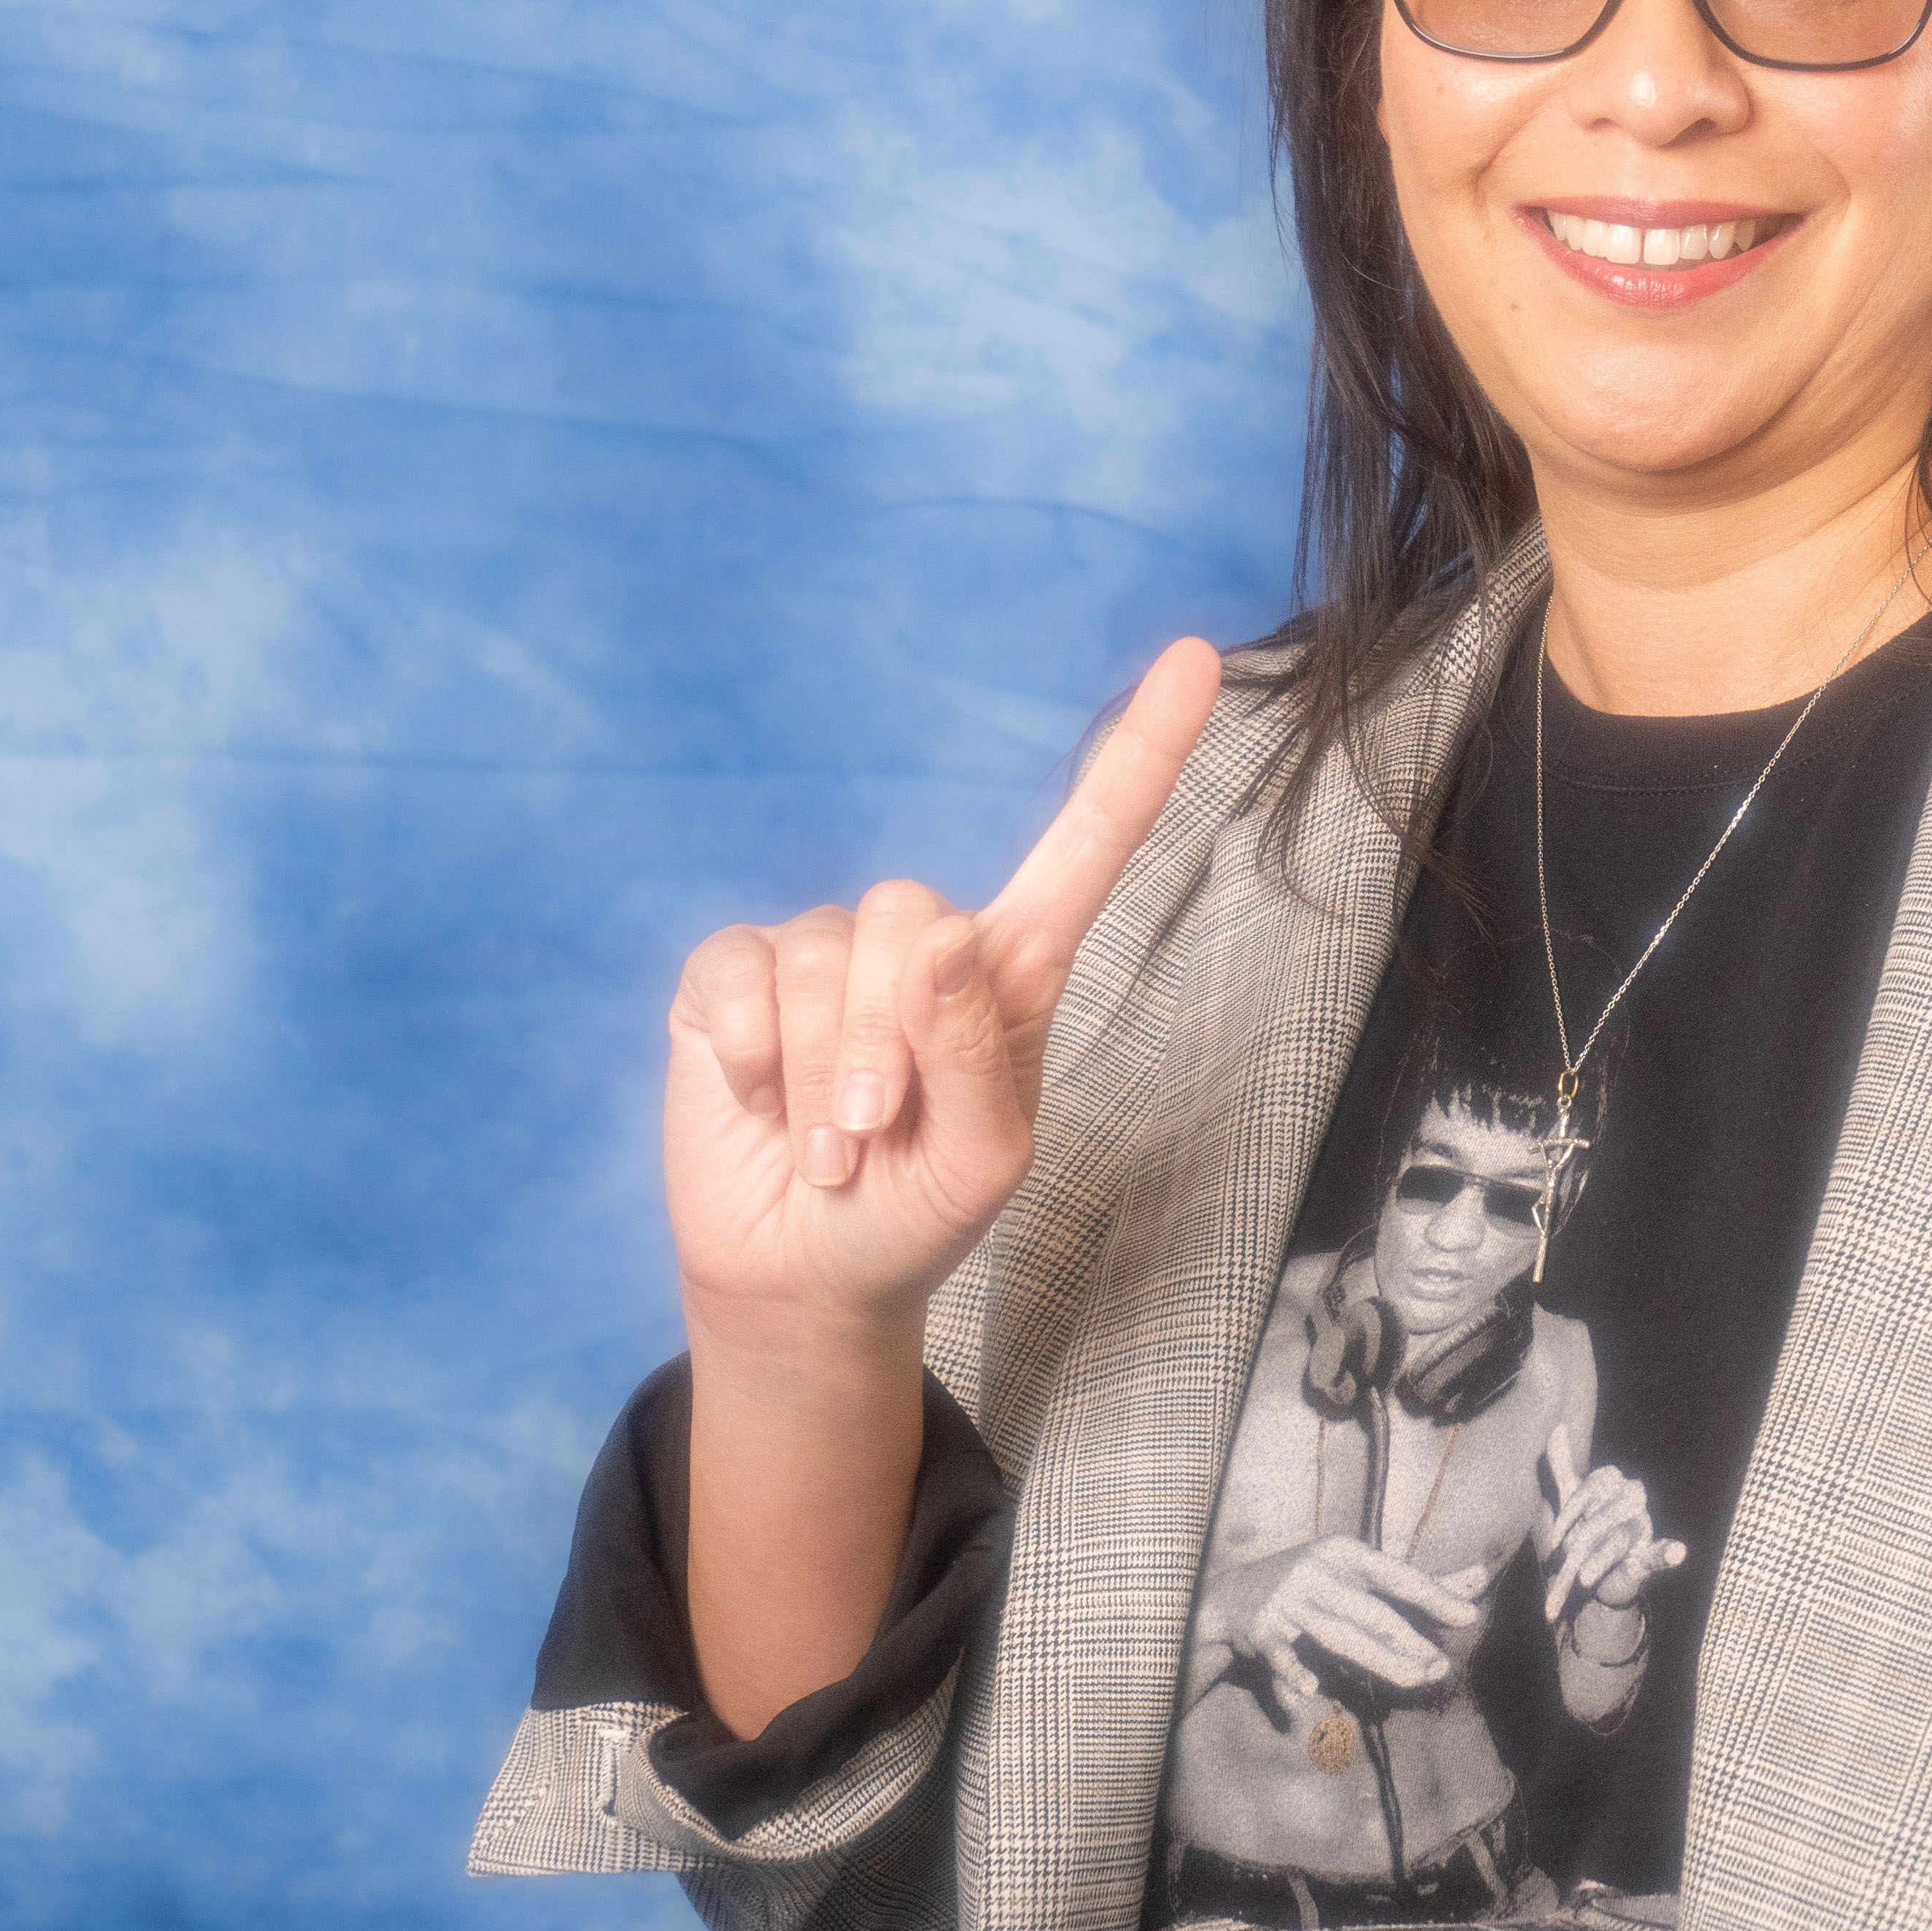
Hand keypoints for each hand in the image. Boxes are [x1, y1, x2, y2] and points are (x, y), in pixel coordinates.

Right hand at [659, 638, 1226, 1352]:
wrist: (804, 1273)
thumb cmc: (915, 1216)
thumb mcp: (980, 1160)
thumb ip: (976, 1050)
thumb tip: (945, 935)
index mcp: (1010, 971)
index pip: (1086, 842)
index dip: (1140, 753)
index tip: (1198, 657)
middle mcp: (919, 943)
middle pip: (913, 920)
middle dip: (893, 1047)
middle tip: (879, 1137)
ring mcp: (821, 952)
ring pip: (827, 957)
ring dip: (826, 1075)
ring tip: (832, 1149)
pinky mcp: (733, 978)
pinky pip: (739, 976)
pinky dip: (755, 1059)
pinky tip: (761, 1105)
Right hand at [1237, 1537, 1492, 1708]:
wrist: (1229, 1595)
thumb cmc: (1314, 1581)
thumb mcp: (1359, 1571)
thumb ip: (1419, 1580)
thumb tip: (1482, 1576)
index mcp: (1345, 1552)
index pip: (1397, 1575)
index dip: (1433, 1595)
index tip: (1469, 1615)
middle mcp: (1317, 1572)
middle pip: (1372, 1613)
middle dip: (1410, 1642)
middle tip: (1443, 1668)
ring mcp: (1287, 1601)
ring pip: (1339, 1637)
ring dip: (1379, 1660)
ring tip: (1416, 1680)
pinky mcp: (1260, 1631)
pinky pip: (1280, 1657)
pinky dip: (1291, 1674)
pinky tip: (1310, 1690)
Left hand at [1533, 1421, 1686, 1631]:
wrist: (1590, 1581)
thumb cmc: (1584, 1535)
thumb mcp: (1571, 1501)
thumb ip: (1564, 1467)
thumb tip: (1557, 1426)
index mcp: (1615, 1485)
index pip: (1593, 1486)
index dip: (1572, 1510)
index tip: (1555, 1535)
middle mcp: (1632, 1503)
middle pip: (1605, 1513)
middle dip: (1583, 1536)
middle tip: (1568, 1556)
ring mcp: (1642, 1530)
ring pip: (1620, 1537)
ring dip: (1599, 1559)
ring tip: (1583, 1577)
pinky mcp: (1647, 1559)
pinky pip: (1660, 1553)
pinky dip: (1668, 1553)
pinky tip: (1676, 1552)